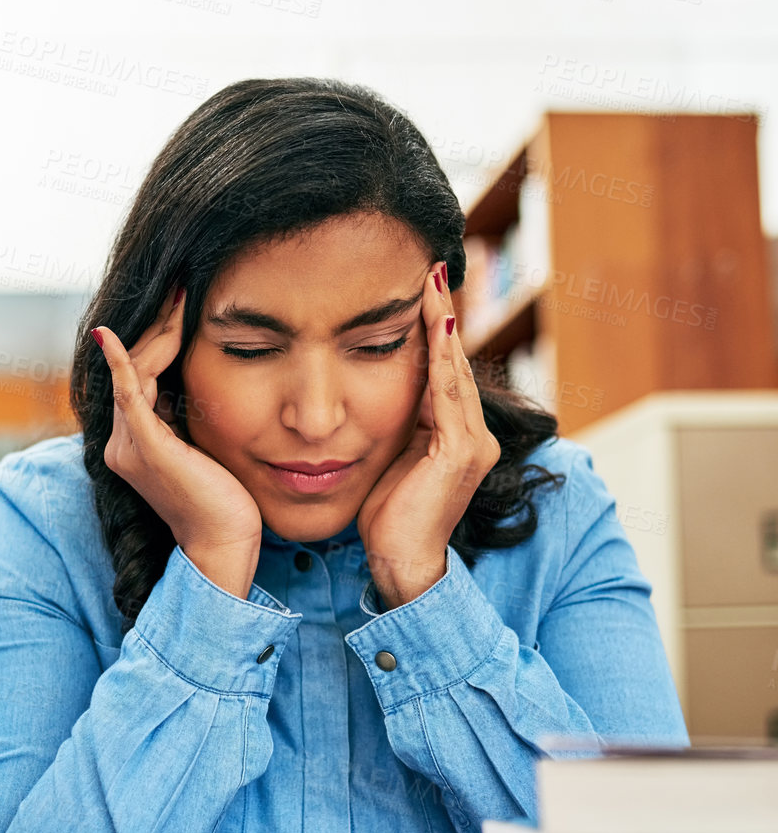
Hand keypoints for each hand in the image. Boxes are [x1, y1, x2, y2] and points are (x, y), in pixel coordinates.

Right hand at [94, 287, 262, 597]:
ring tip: (179, 294)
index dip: (158, 337)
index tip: (182, 302)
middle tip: (181, 284)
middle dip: (158, 325)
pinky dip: (120, 362)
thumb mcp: (204, 448)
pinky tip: (111, 335)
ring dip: (158, 331)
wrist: (224, 544)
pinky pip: (128, 393)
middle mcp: (121, 442)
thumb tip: (194, 382)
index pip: (140, 375)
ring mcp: (129, 445)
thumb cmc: (225, 502)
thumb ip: (189, 417)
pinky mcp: (146, 447)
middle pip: (135, 367)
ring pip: (136, 372)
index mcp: (135, 442)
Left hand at [355, 261, 499, 608]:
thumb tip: (359, 393)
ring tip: (432, 282)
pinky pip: (448, 392)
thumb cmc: (384, 520)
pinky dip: (441, 356)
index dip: (431, 329)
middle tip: (429, 268)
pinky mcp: (460, 452)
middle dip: (440, 314)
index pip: (441, 370)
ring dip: (442, 323)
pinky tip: (435, 322)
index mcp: (454, 435)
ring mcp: (472, 442)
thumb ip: (388, 427)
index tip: (418, 287)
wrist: (400, 564)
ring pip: (453, 370)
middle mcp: (473, 434)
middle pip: (452, 361)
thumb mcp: (385, 460)